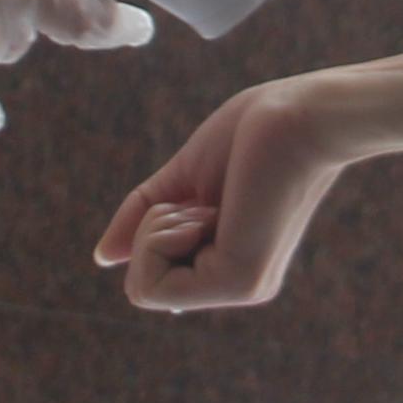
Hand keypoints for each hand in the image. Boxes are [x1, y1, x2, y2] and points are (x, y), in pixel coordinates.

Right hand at [93, 47, 402, 312]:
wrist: (299, 114)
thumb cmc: (252, 134)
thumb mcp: (183, 177)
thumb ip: (145, 215)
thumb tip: (103, 258)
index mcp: (230, 262)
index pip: (152, 275)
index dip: (149, 232)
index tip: (197, 199)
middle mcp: (239, 285)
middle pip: (140, 285)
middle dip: (148, 229)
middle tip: (204, 198)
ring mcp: (241, 288)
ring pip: (141, 288)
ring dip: (155, 229)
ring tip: (213, 201)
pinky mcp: (238, 282)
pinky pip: (152, 282)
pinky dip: (160, 234)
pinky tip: (211, 210)